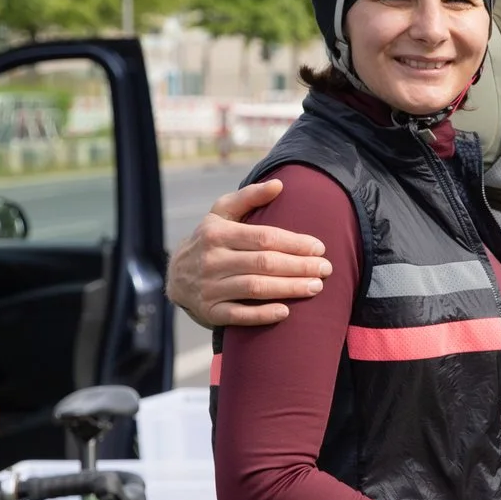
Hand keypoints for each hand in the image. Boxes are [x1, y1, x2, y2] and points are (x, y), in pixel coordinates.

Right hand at [169, 183, 333, 328]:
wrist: (174, 275)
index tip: (320, 248)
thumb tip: (279, 184)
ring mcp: (209, 288)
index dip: (295, 243)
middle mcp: (211, 260)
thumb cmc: (210, 240)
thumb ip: (249, 197)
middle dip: (299, 266)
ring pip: (255, 288)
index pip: (264, 238)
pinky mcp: (210, 311)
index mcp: (217, 234)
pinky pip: (238, 315)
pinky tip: (286, 311)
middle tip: (326, 269)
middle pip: (264, 263)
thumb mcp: (221, 214)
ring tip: (316, 287)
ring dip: (289, 288)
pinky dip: (262, 314)